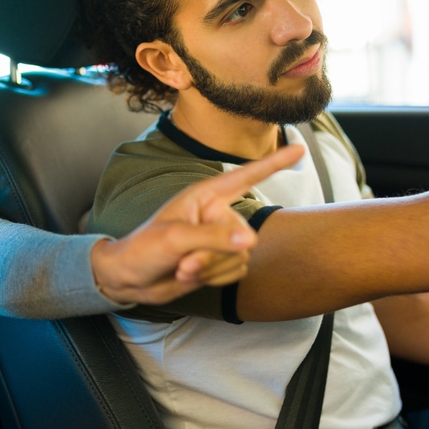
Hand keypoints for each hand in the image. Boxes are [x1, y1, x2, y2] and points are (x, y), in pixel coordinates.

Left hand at [90, 144, 304, 304]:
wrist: (129, 279)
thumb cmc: (144, 248)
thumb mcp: (175, 239)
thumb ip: (213, 239)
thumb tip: (249, 240)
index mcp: (204, 195)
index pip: (245, 176)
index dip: (274, 163)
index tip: (299, 150)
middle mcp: (216, 213)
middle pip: (240, 235)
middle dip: (213, 255)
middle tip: (183, 262)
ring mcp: (220, 238)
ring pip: (240, 257)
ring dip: (211, 269)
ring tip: (181, 267)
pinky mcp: (220, 260)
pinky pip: (236, 272)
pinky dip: (214, 279)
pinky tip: (189, 275)